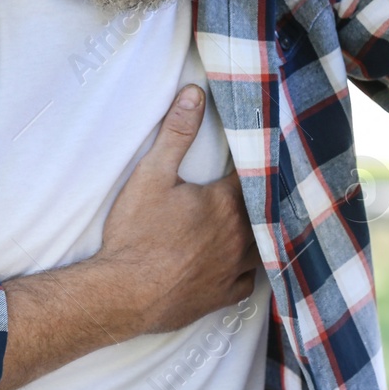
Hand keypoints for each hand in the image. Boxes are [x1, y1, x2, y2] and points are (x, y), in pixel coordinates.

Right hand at [96, 84, 259, 335]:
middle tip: (262, 186)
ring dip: (262, 232)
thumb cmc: (136, 233)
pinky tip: (244, 261)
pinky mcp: (225, 295)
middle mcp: (240, 235)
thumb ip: (177, 133)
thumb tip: (195, 94)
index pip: (255, 175)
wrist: (123, 293)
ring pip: (265, 245)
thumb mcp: (152, 175)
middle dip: (263, 197)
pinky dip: (250, 267)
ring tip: (259, 221)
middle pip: (264, 210)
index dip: (256, 163)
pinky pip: (251, 279)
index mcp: (226, 203)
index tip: (259, 154)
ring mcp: (236, 268)